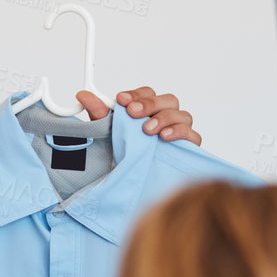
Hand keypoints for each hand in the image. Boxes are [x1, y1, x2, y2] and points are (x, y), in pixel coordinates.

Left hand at [77, 87, 200, 145]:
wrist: (130, 183)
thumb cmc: (123, 155)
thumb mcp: (107, 134)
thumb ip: (99, 113)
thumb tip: (84, 95)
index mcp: (148, 112)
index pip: (148, 94)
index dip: (136, 94)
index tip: (121, 99)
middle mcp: (166, 118)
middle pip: (168, 100)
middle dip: (149, 104)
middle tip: (132, 113)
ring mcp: (179, 132)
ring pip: (182, 115)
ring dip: (163, 119)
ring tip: (146, 130)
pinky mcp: (188, 148)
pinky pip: (192, 135)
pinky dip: (179, 133)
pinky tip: (165, 137)